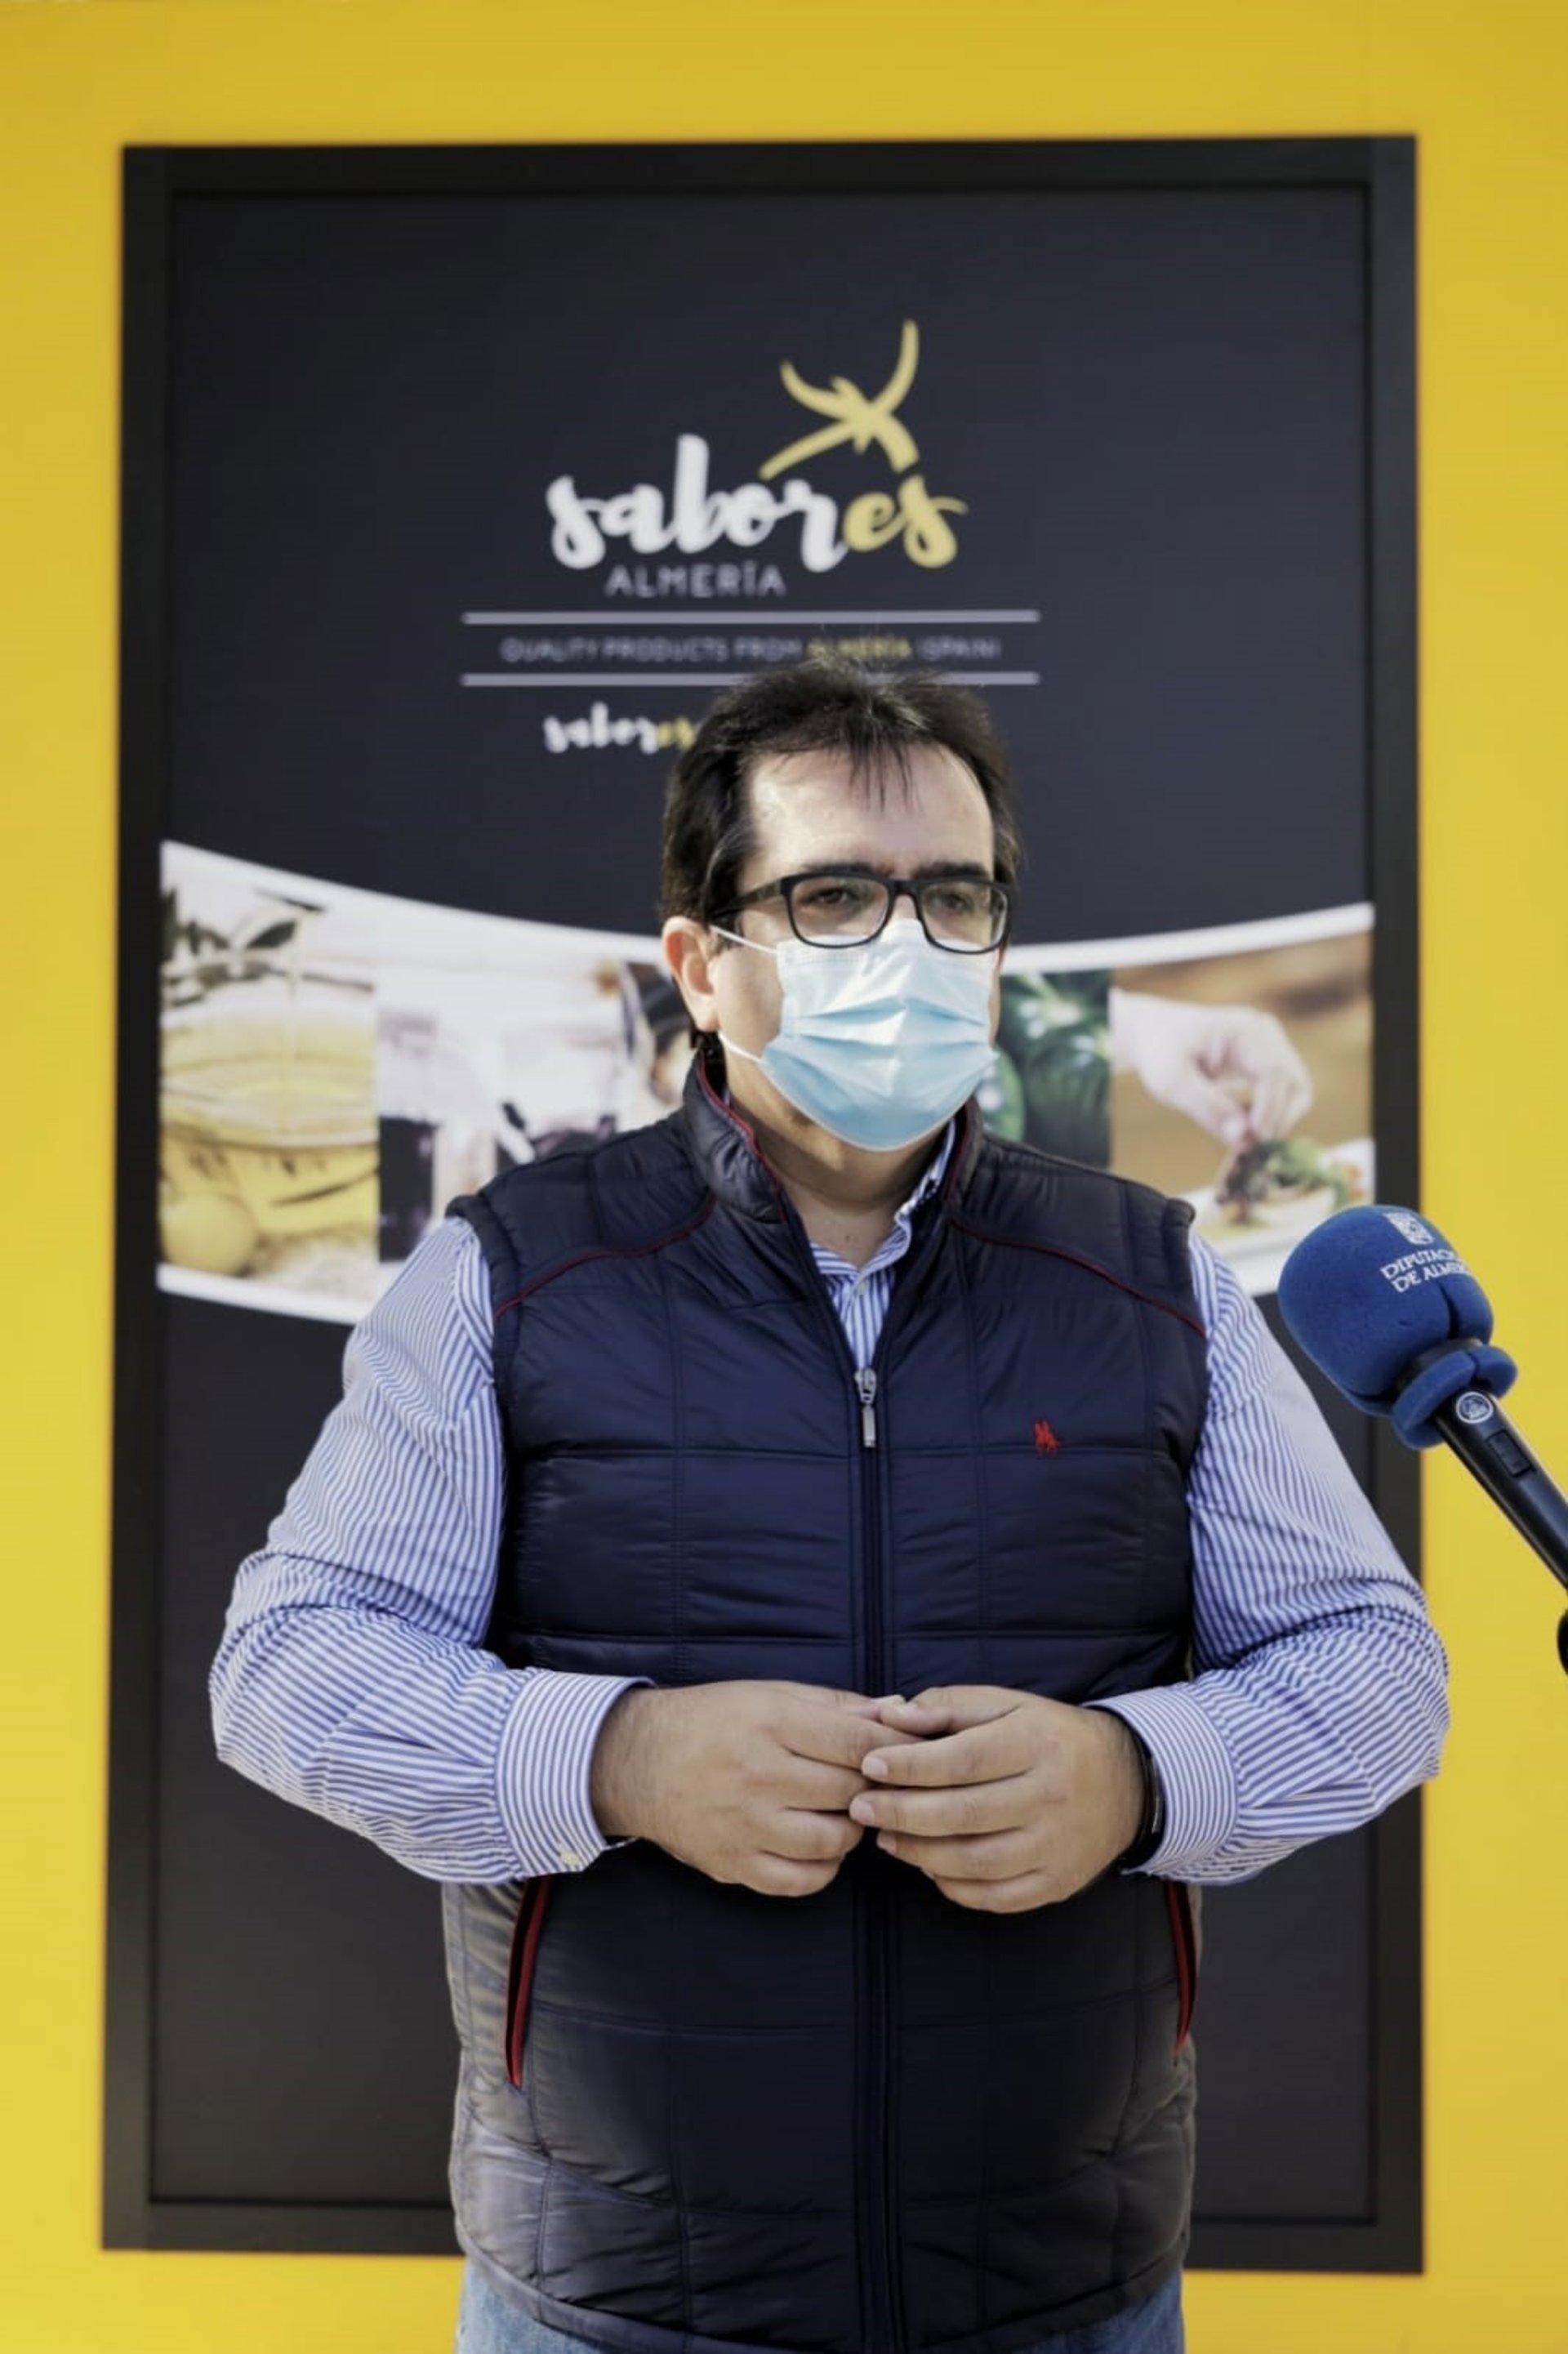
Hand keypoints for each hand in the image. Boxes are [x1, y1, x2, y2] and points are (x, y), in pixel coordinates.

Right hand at [589, 1680, 923, 1898]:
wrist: (640, 1762)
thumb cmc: (715, 1721)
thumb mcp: (771, 1695)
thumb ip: (837, 1705)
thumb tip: (901, 1714)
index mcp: (771, 1724)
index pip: (856, 1742)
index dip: (892, 1749)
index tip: (906, 1754)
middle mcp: (759, 1775)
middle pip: (851, 1791)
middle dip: (872, 1788)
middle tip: (872, 1784)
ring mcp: (745, 1825)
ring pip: (834, 1841)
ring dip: (850, 1828)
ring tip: (841, 1812)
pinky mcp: (734, 1864)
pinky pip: (802, 1880)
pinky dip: (822, 1866)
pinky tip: (816, 1844)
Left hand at [849, 1686, 1144, 1912]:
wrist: (1124, 1783)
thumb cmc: (1047, 1736)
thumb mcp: (1005, 1705)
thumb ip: (946, 1708)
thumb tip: (888, 1718)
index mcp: (1036, 1744)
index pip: (963, 1760)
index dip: (910, 1766)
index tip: (870, 1766)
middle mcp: (1050, 1797)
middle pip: (963, 1814)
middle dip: (902, 1812)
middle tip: (861, 1806)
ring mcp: (1055, 1846)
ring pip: (974, 1861)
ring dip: (919, 1852)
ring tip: (885, 1837)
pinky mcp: (1056, 1883)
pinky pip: (994, 1896)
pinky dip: (953, 1885)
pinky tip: (927, 1864)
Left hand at [1110, 989, 1312, 1147]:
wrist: (1156, 1032)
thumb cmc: (1160, 1052)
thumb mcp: (1171, 1081)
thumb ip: (1206, 1107)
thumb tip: (1243, 1137)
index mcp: (1245, 1028)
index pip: (1274, 1072)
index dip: (1269, 1110)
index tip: (1253, 1141)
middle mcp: (1266, 1032)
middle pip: (1294, 1082)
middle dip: (1276, 1120)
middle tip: (1249, 1149)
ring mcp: (1272, 1045)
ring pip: (1296, 1090)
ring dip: (1278, 1120)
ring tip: (1245, 1140)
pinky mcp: (1270, 1060)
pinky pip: (1285, 1093)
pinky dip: (1272, 1115)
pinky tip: (1244, 1129)